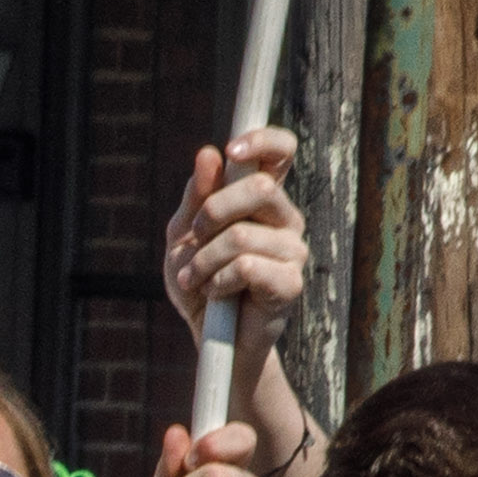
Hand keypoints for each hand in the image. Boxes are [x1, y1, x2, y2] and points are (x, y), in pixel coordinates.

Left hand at [162, 128, 309, 373]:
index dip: (262, 140)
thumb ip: (196, 197)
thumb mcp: (184, 235)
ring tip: (196, 279)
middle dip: (212, 212)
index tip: (232, 151)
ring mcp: (293, 250)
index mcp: (262, 199)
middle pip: (260, 188)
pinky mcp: (290, 283)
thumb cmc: (198, 282)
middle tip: (194, 238)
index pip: (281, 152)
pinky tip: (216, 294)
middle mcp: (285, 219)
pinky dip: (218, 281)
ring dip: (205, 259)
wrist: (208, 336)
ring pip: (243, 235)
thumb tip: (209, 154)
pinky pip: (247, 267)